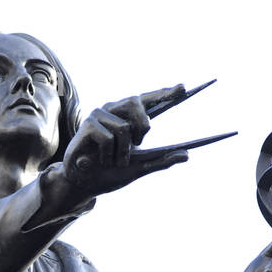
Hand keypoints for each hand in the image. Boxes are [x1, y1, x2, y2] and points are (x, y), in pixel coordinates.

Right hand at [60, 89, 189, 195]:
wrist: (85, 183)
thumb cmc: (111, 172)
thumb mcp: (140, 167)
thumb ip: (161, 160)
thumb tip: (187, 154)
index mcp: (128, 117)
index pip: (148, 100)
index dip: (164, 93)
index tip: (183, 88)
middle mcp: (113, 110)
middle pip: (136, 102)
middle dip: (141, 126)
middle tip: (137, 145)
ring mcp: (99, 116)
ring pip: (123, 128)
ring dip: (122, 152)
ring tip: (114, 160)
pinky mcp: (88, 125)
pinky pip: (108, 138)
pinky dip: (108, 155)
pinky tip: (102, 160)